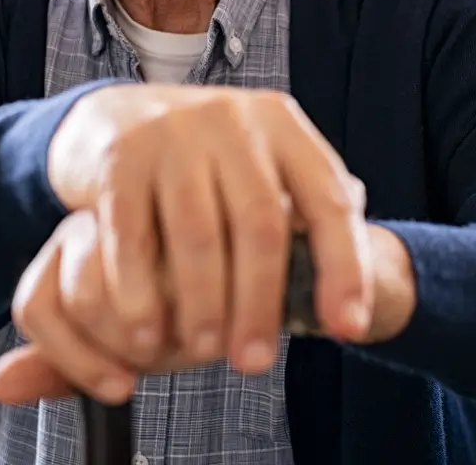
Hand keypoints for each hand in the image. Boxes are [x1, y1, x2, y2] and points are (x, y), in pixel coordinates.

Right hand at [41, 84, 372, 385]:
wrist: (116, 114)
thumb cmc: (202, 154)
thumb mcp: (260, 158)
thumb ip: (305, 201)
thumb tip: (359, 276)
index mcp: (281, 124)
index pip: (328, 198)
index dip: (345, 266)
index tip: (348, 328)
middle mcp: (233, 120)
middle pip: (262, 223)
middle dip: (262, 302)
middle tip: (254, 361)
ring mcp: (175, 133)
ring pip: (199, 235)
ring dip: (204, 305)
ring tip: (202, 350)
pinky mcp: (121, 156)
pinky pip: (133, 236)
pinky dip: (140, 292)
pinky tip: (145, 331)